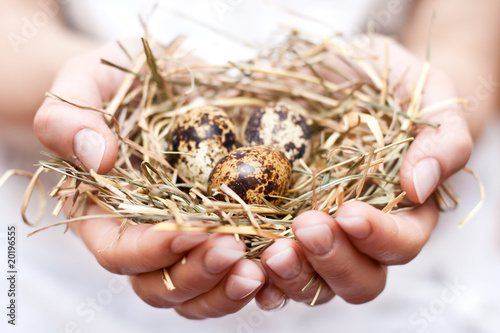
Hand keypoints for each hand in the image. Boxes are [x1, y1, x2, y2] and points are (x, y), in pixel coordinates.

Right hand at [33, 41, 264, 318]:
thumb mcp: (86, 83)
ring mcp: (188, 238)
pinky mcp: (225, 229)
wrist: (163, 82)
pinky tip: (280, 262)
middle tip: (234, 250)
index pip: (119, 252)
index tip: (193, 228)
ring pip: (201, 291)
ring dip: (229, 289)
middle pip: (162, 285)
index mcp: (104, 214)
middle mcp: (145, 237)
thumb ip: (69, 119)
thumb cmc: (119, 83)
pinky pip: (237, 270)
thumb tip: (97, 158)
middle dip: (197, 275)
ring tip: (260, 269)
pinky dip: (258, 277)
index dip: (153, 250)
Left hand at [257, 36, 472, 308]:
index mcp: (402, 210)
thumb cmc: (386, 83)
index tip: (349, 213)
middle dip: (332, 260)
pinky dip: (259, 278)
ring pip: (312, 282)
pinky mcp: (275, 226)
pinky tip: (245, 267)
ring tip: (271, 252)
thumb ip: (442, 137)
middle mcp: (358, 234)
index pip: (401, 243)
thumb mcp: (424, 92)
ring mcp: (315, 235)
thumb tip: (420, 186)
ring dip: (293, 276)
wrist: (336, 71)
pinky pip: (270, 269)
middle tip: (306, 227)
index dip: (380, 237)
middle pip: (358, 278)